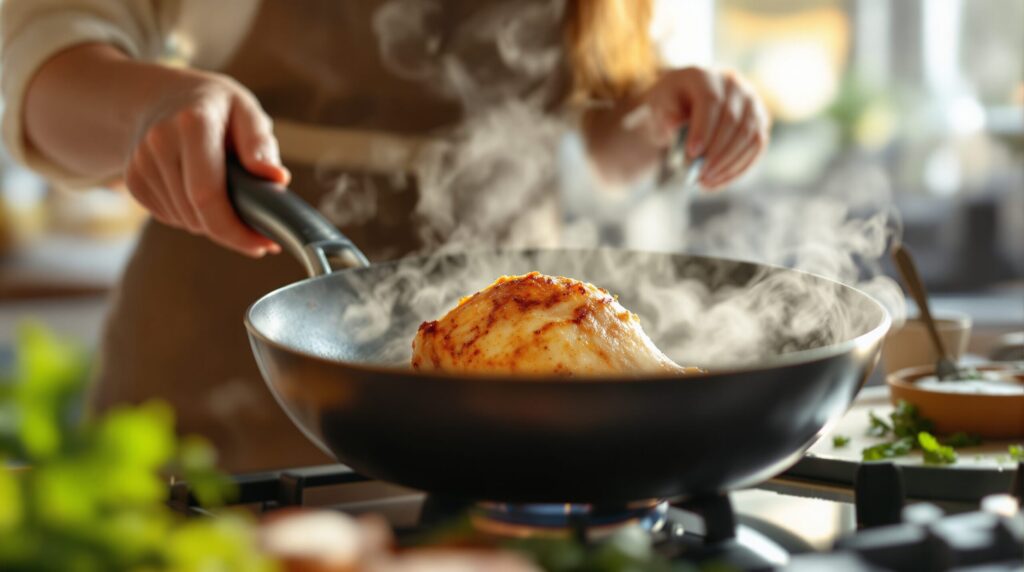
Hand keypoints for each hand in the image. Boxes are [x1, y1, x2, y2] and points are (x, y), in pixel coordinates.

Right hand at [125, 70, 287, 256]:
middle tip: (256, 229)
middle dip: (230, 230)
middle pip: (196, 215)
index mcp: (193, 123)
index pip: (207, 195)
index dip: (235, 229)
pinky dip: (192, 216)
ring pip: (185, 221)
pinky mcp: (132, 180)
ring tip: (228, 197)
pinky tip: (199, 191)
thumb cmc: (215, 107)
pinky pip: (170, 217)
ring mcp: (139, 163)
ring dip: (211, 222)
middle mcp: (159, 142)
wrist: (162, 97)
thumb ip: (260, 144)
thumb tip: (276, 178)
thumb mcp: (245, 110)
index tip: (263, 243)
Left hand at [641, 67, 770, 188]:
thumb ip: (662, 113)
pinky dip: (738, 168)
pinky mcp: (760, 121)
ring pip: (749, 136)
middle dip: (716, 153)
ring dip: (728, 164)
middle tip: (699, 175)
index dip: (703, 129)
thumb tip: (671, 124)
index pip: (710, 101)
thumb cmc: (670, 105)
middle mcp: (733, 84)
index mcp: (704, 76)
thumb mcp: (657, 105)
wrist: (687, 102)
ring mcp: (751, 102)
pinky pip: (756, 147)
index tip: (692, 154)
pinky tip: (718, 182)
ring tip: (706, 182)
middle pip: (733, 120)